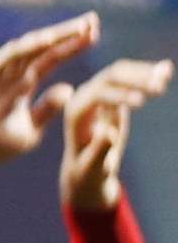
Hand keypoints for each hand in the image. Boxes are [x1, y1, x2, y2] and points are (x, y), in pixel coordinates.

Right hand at [0, 14, 97, 186]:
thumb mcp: (30, 131)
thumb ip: (48, 110)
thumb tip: (69, 88)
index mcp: (24, 84)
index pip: (52, 58)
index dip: (73, 46)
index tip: (96, 35)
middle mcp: (13, 73)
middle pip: (45, 47)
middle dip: (69, 33)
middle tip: (94, 19)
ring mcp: (0, 72)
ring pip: (31, 47)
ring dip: (55, 35)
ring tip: (80, 26)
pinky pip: (10, 56)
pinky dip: (29, 46)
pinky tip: (49, 39)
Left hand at [58, 57, 171, 211]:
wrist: (86, 169)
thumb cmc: (88, 171)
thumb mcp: (92, 167)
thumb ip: (98, 150)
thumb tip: (107, 132)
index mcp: (76, 113)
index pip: (96, 96)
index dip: (118, 97)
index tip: (141, 102)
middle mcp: (83, 97)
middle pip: (110, 78)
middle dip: (134, 80)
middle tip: (160, 87)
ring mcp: (96, 91)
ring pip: (122, 72)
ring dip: (145, 73)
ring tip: (167, 74)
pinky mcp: (111, 92)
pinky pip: (130, 76)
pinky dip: (148, 73)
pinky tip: (167, 70)